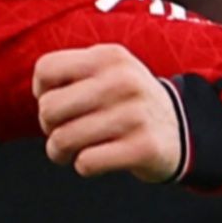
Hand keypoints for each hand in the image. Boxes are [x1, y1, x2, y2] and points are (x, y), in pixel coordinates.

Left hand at [34, 45, 181, 181]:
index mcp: (109, 56)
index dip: (41, 92)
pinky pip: (86, 163)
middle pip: (49, 108)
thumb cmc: (128, 103)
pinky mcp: (143, 148)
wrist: (181, 130)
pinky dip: (84, 166)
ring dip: (60, 152)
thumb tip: (40, 97)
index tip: (59, 103)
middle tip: (64, 131)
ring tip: (72, 151)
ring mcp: (135, 114)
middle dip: (48, 127)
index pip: (46, 69)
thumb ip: (72, 73)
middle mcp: (123, 80)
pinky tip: (97, 159)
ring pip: (63, 139)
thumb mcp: (108, 71)